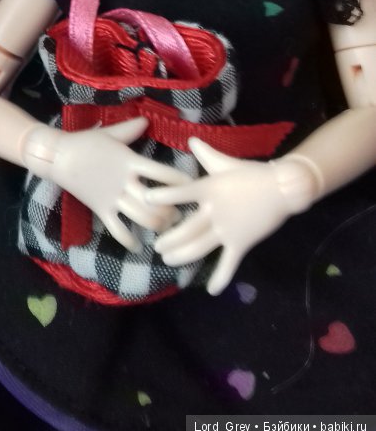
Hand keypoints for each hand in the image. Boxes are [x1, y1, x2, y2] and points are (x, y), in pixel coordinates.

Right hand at [25, 118, 191, 252]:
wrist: (58, 156)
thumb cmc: (86, 142)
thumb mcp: (110, 133)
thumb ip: (130, 130)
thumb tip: (147, 120)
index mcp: (130, 162)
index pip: (161, 172)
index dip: (180, 181)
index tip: (193, 187)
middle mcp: (125, 182)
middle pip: (156, 201)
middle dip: (172, 210)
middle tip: (182, 213)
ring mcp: (113, 198)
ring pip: (141, 218)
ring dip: (157, 225)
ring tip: (165, 228)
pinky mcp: (101, 209)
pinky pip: (117, 229)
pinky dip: (129, 240)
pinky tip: (138, 245)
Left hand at [149, 138, 318, 294]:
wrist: (283, 187)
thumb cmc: (251, 173)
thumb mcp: (225, 163)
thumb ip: (206, 155)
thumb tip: (191, 140)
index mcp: (208, 188)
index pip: (182, 191)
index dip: (165, 195)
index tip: (146, 200)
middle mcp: (214, 210)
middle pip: (186, 228)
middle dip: (169, 239)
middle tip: (157, 247)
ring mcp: (227, 229)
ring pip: (200, 246)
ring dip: (182, 255)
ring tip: (168, 261)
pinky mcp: (241, 242)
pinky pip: (228, 262)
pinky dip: (220, 277)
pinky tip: (212, 291)